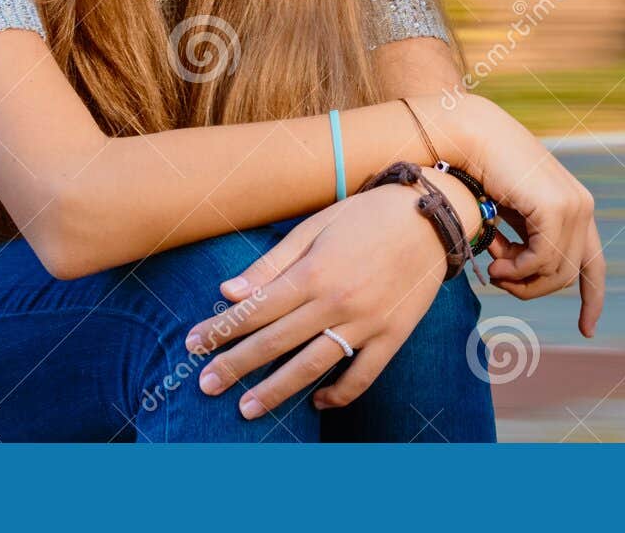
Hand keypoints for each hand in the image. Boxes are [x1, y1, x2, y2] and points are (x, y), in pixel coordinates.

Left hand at [182, 172, 480, 419]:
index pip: (256, 309)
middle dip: (236, 365)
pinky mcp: (393, 336)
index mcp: (314, 271)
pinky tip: (316, 402)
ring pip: (313, 366)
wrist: (431, 216)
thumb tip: (229, 292)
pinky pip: (362, 375)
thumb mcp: (315, 227)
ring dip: (276, 390)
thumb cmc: (366, 215)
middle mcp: (337, 302)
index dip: (222, 329)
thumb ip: (271, 264)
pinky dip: (338, 394)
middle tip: (205, 385)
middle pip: (276, 342)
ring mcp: (367, 323)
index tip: (193, 345)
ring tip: (246, 409)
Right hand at [450, 93, 604, 336]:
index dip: (592, 298)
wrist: (473, 137)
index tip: (587, 330)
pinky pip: (542, 261)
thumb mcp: (511, 217)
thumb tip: (521, 277)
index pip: (593, 263)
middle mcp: (582, 208)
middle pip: (567, 276)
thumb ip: (524, 244)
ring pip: (556, 273)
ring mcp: (574, 207)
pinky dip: (517, 269)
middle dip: (532, 288)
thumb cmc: (484, 174)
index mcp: (576, 208)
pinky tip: (496, 259)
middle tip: (498, 278)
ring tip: (493, 267)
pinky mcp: (557, 208)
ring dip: (520, 280)